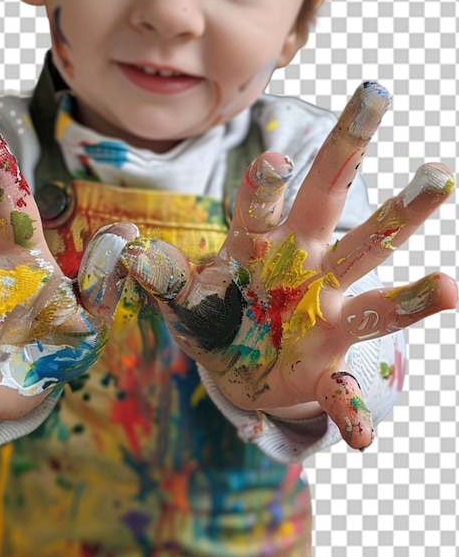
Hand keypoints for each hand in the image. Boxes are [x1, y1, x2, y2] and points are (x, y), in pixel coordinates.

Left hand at [121, 82, 456, 449]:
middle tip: (396, 120)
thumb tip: (130, 253)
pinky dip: (353, 411)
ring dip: (411, 292)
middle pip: (335, 211)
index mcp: (259, 245)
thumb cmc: (214, 317)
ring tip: (452, 288)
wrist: (237, 364)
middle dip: (356, 164)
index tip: (277, 163)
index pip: (263, 206)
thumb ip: (164, 278)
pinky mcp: (327, 366)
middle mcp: (303, 267)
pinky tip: (362, 435)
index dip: (269, 186)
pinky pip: (343, 390)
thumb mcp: (184, 299)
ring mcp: (324, 315)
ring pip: (373, 290)